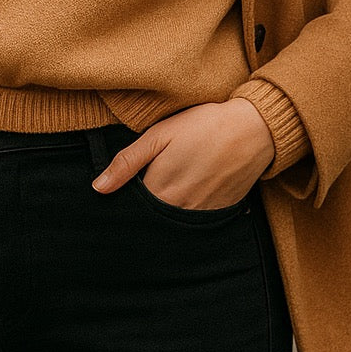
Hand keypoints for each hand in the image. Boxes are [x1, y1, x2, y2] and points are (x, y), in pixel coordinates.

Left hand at [91, 98, 275, 208]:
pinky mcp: (219, 214)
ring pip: (172, 225)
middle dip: (142, 213)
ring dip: (163, 216)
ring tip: (168, 191)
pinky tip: (188, 196)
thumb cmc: (203, 126)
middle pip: (150, 220)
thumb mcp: (160, 135)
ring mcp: (201, 215)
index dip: (123, 202)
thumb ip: (128, 162)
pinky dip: (186, 216)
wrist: (252, 130)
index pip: (131, 209)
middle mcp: (179, 209)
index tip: (119, 195)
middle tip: (145, 192)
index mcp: (160, 190)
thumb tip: (98, 188)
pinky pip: (195, 224)